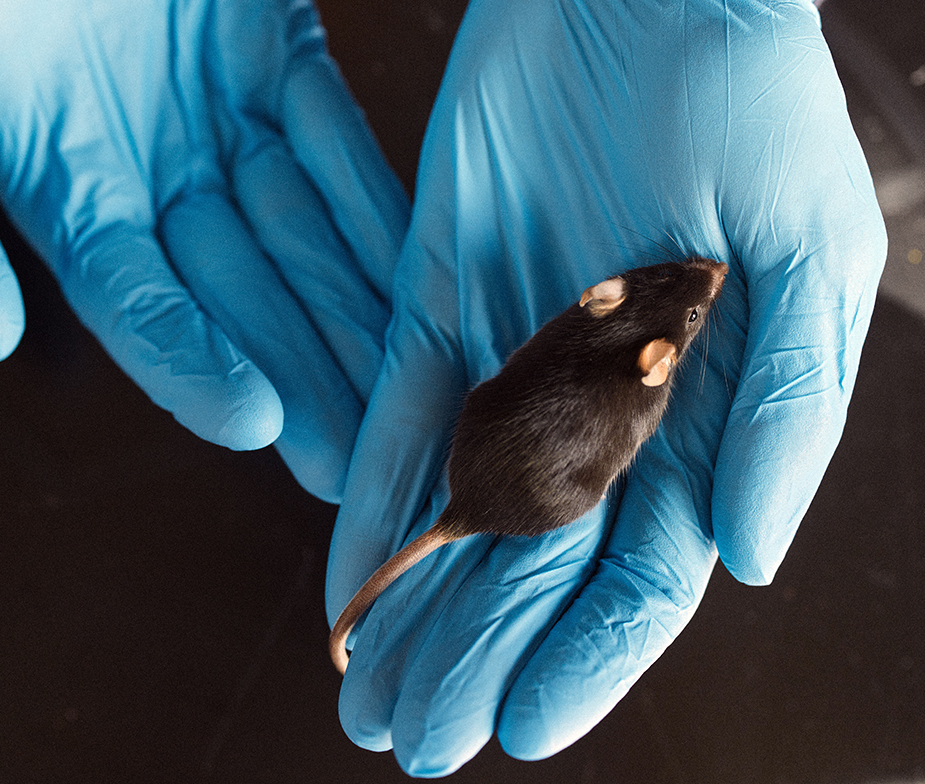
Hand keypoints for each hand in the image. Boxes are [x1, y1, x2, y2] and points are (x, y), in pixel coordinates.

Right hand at [0, 0, 407, 502]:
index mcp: (72, 198)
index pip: (142, 306)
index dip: (193, 364)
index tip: (254, 422)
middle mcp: (158, 178)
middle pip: (244, 297)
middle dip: (305, 376)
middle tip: (361, 457)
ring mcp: (224, 121)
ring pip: (306, 237)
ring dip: (358, 313)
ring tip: (410, 387)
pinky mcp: (278, 56)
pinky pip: (338, 145)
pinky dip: (378, 207)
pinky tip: (422, 273)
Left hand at [326, 0, 885, 773]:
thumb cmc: (749, 104)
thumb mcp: (810, 254)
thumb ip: (786, 413)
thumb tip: (749, 564)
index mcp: (697, 413)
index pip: (639, 570)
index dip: (584, 655)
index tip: (520, 729)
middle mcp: (598, 406)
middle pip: (535, 565)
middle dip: (477, 658)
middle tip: (417, 748)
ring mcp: (511, 360)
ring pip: (460, 514)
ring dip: (417, 609)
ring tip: (368, 703)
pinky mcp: (438, 301)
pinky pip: (397, 420)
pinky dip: (371, 500)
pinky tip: (347, 580)